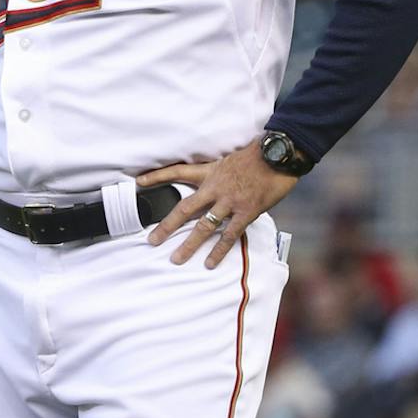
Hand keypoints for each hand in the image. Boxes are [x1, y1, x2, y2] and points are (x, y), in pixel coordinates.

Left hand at [141, 139, 300, 268]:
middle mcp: (214, 188)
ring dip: (190, 244)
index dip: (157, 176)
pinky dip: (219, 250)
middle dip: (166, 226)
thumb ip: (218, 174)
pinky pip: (229, 235)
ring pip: (204, 226)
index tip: (139, 182)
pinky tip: (209, 262)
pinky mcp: (246, 212)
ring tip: (176, 259)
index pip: (176, 172)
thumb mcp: (229, 159)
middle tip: (152, 241)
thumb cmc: (257, 156)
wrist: (278, 155)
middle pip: (184, 209)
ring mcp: (229, 202)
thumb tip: (212, 185)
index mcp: (208, 172)